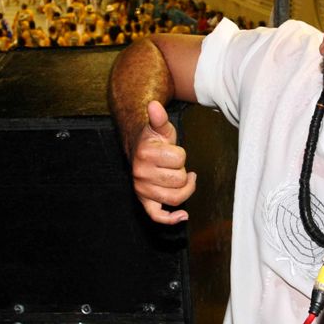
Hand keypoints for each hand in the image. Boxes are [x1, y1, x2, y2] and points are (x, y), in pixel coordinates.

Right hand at [130, 100, 196, 223]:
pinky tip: (183, 216)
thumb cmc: (154, 139)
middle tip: (175, 165)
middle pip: (179, 180)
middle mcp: (140, 173)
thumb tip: (154, 105)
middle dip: (182, 171)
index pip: (179, 159)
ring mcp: (142, 188)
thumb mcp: (160, 127)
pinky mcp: (144, 200)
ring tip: (182, 178)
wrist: (139, 150)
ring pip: (174, 198)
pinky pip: (157, 215)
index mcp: (145, 153)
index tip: (175, 152)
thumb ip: (159, 118)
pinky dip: (171, 218)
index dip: (182, 155)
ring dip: (183, 189)